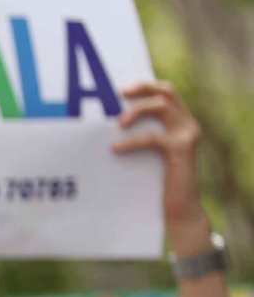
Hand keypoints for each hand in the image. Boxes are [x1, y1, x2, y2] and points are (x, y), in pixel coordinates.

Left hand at [111, 81, 209, 250]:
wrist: (180, 210)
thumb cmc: (157, 184)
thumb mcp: (148, 156)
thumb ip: (140, 137)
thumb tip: (107, 126)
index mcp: (180, 122)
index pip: (166, 92)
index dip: (145, 86)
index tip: (121, 89)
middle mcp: (188, 124)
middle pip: (166, 92)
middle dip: (142, 89)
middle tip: (119, 94)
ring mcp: (188, 135)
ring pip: (162, 107)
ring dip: (137, 111)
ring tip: (118, 123)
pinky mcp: (182, 150)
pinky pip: (154, 138)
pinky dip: (132, 141)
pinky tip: (115, 148)